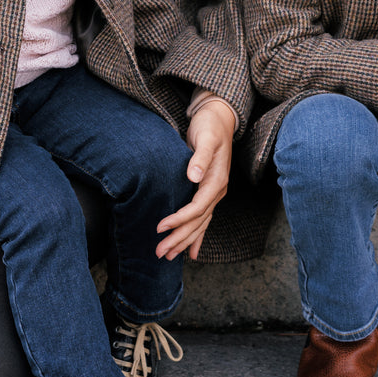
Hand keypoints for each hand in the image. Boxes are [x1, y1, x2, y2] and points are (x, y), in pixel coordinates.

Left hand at [156, 99, 234, 260]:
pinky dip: (196, 236)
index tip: (160, 227)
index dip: (179, 219)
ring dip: (185, 242)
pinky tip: (191, 252)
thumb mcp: (205, 137)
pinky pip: (203, 219)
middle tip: (160, 252)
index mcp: (216, 181)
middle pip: (198, 222)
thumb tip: (194, 175)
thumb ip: (200, 156)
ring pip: (200, 224)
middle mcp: (217, 191)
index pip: (197, 207)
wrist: (218, 120)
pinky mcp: (207, 192)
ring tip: (169, 256)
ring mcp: (213, 193)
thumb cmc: (210, 127)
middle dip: (179, 239)